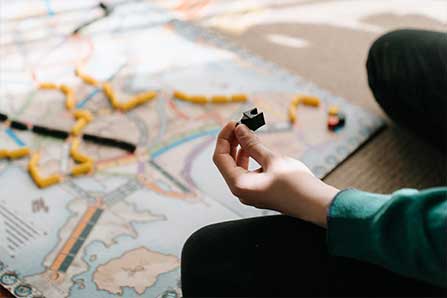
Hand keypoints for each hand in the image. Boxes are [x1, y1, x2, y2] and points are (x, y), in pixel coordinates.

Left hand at [212, 121, 338, 226]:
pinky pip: (247, 172)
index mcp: (239, 184)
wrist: (315, 204)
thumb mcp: (272, 159)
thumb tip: (239, 130)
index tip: (233, 123)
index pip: (220, 157)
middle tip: (241, 125)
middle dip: (232, 142)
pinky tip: (255, 147)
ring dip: (240, 149)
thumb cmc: (296, 184)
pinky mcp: (259, 191)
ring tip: (249, 133)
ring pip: (237, 167)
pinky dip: (249, 158)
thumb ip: (252, 144)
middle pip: (226, 162)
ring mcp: (250, 192)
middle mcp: (241, 191)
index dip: (224, 137)